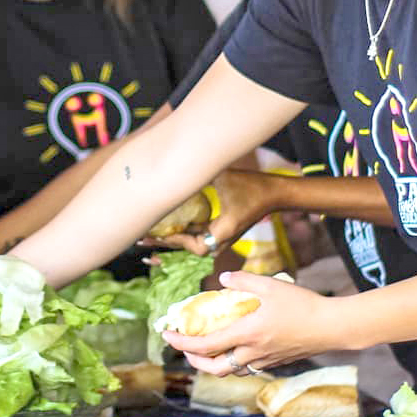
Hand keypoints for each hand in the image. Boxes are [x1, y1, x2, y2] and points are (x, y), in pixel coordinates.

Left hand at [139, 170, 276, 254]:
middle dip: (166, 244)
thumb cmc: (251, 185)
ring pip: (192, 243)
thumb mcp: (223, 178)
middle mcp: (222, 239)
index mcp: (223, 231)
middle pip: (189, 248)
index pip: (194, 245)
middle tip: (142, 240)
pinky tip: (167, 225)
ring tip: (148, 236)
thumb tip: (174, 168)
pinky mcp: (222, 231)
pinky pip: (198, 236)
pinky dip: (183, 232)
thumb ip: (199, 175)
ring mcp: (222, 237)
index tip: (155, 233)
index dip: (174, 241)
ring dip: (172, 239)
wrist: (275, 192)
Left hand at [163, 270, 339, 373]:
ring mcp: (265, 360)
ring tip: (204, 346)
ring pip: (231, 370)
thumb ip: (242, 282)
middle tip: (183, 346)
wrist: (333, 327)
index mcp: (246, 334)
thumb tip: (222, 279)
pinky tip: (234, 345)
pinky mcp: (276, 362)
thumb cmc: (302, 304)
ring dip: (213, 362)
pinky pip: (247, 366)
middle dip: (194, 360)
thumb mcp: (269, 285)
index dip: (182, 343)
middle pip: (214, 367)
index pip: (205, 346)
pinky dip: (233, 360)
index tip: (167, 335)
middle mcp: (252, 352)